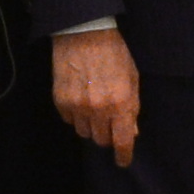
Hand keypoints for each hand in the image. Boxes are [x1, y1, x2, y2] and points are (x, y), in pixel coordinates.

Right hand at [52, 25, 142, 166]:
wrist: (84, 32)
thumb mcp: (132, 78)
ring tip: (93, 108)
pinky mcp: (60, 100)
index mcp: (121, 103)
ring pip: (84, 132)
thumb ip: (132, 107)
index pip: (122, 141)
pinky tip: (80, 99)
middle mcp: (98, 109)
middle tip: (109, 123)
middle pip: (101, 140)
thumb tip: (132, 131)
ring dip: (91, 126)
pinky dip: (76, 115)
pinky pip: (69, 120)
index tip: (123, 161)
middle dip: (107, 136)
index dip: (123, 155)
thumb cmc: (114, 53)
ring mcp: (77, 105)